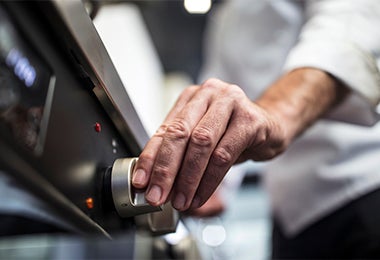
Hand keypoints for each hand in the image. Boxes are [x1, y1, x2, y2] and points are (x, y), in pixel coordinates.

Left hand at [132, 78, 286, 210]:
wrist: (271, 126)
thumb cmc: (232, 133)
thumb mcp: (203, 138)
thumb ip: (180, 153)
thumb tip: (156, 182)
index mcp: (191, 97)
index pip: (165, 129)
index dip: (150, 157)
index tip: (141, 182)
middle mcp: (209, 94)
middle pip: (180, 133)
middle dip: (166, 169)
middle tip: (157, 195)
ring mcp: (231, 102)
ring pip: (201, 143)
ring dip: (187, 178)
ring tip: (180, 200)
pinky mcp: (250, 120)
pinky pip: (224, 154)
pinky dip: (209, 180)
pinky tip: (201, 195)